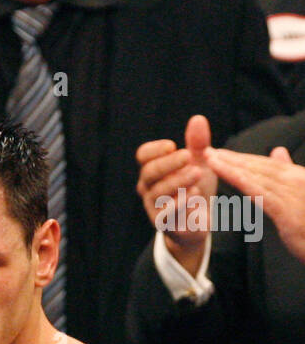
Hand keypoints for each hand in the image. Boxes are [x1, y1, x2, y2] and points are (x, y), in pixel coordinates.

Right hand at [136, 114, 216, 270]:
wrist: (197, 222)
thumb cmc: (195, 188)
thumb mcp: (199, 164)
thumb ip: (197, 144)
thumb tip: (198, 118)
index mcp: (153, 170)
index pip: (143, 155)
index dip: (155, 149)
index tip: (173, 145)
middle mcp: (148, 188)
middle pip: (149, 172)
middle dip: (168, 163)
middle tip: (188, 156)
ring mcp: (154, 207)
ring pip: (158, 193)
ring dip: (178, 181)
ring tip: (197, 173)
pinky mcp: (164, 224)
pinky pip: (166, 214)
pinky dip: (180, 203)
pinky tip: (194, 194)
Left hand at [207, 143, 304, 263]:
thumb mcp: (302, 196)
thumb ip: (290, 173)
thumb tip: (278, 151)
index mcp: (299, 178)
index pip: (267, 165)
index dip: (242, 158)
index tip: (219, 153)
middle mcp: (297, 182)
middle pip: (260, 167)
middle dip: (232, 158)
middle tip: (207, 151)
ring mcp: (294, 196)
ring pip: (257, 177)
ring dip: (232, 167)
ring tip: (210, 159)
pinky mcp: (288, 213)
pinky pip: (261, 194)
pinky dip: (243, 182)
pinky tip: (228, 175)